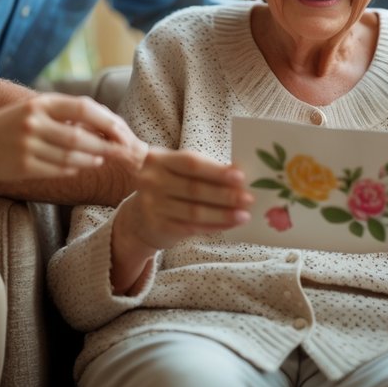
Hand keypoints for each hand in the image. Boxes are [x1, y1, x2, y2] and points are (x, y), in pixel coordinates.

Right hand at [0, 93, 144, 181]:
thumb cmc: (12, 126)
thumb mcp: (35, 110)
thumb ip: (64, 115)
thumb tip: (104, 125)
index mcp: (40, 103)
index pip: (83, 108)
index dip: (107, 120)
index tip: (123, 131)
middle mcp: (33, 122)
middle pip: (80, 136)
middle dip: (105, 145)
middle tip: (122, 151)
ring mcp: (27, 146)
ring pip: (70, 157)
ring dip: (91, 159)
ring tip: (101, 158)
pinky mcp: (23, 166)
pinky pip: (57, 170)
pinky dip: (72, 169)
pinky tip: (80, 166)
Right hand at [109, 148, 252, 292]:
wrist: (139, 217)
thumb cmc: (170, 187)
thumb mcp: (180, 172)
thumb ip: (205, 171)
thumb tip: (239, 173)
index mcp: (158, 159)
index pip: (191, 163)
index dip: (216, 171)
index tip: (241, 177)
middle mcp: (150, 181)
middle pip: (194, 189)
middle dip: (225, 195)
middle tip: (249, 199)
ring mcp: (151, 205)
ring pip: (195, 211)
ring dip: (223, 214)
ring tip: (244, 215)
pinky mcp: (157, 226)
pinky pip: (191, 227)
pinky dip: (214, 226)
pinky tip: (230, 224)